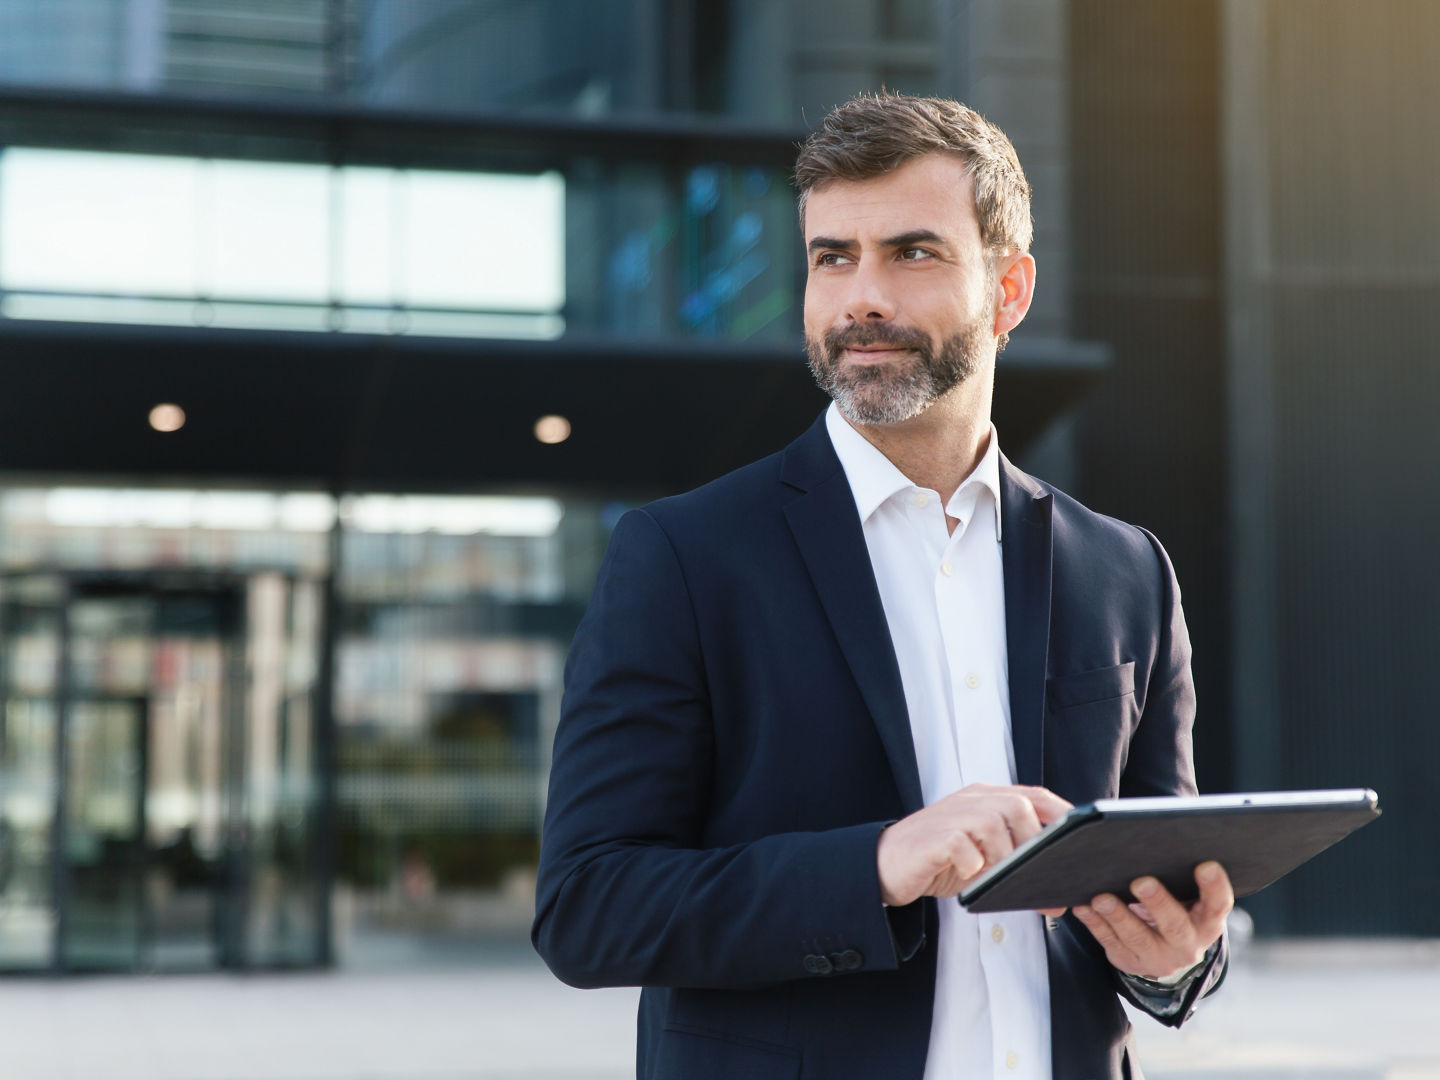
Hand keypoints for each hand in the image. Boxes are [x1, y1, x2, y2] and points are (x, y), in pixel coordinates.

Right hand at [876, 783, 1072, 907]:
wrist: (886, 865)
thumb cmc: (939, 860)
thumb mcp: (981, 851)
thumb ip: (1012, 853)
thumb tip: (1056, 880)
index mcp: (985, 798)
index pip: (1033, 795)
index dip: (1061, 813)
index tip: (1081, 838)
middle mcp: (971, 801)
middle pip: (1018, 806)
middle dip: (1034, 842)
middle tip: (1038, 874)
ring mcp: (951, 816)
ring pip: (994, 825)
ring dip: (1003, 858)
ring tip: (997, 879)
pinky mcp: (934, 837)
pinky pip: (964, 847)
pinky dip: (973, 866)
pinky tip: (969, 878)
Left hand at [1073, 861, 1232, 979]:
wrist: (1164, 952)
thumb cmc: (1175, 910)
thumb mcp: (1188, 899)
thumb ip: (1180, 877)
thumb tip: (1161, 840)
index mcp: (1207, 923)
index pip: (1217, 905)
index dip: (1214, 886)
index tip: (1206, 864)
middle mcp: (1187, 944)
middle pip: (1175, 925)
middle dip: (1158, 903)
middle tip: (1141, 882)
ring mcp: (1159, 957)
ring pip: (1137, 937)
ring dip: (1118, 916)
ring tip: (1101, 898)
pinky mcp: (1130, 961)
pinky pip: (1110, 942)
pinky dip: (1095, 924)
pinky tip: (1083, 907)